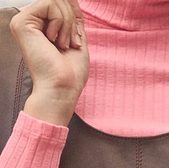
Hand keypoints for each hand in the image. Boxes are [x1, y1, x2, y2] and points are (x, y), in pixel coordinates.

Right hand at [10, 0, 88, 125]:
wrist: (62, 88)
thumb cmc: (71, 73)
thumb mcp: (76, 38)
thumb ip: (73, 17)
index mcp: (42, 27)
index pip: (59, 5)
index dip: (72, 17)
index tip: (75, 41)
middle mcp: (31, 22)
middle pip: (59, 1)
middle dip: (72, 22)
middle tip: (70, 45)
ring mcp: (24, 21)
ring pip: (55, 1)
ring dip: (68, 25)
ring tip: (64, 45)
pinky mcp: (22, 22)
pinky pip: (50, 5)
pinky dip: (61, 23)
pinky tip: (55, 41)